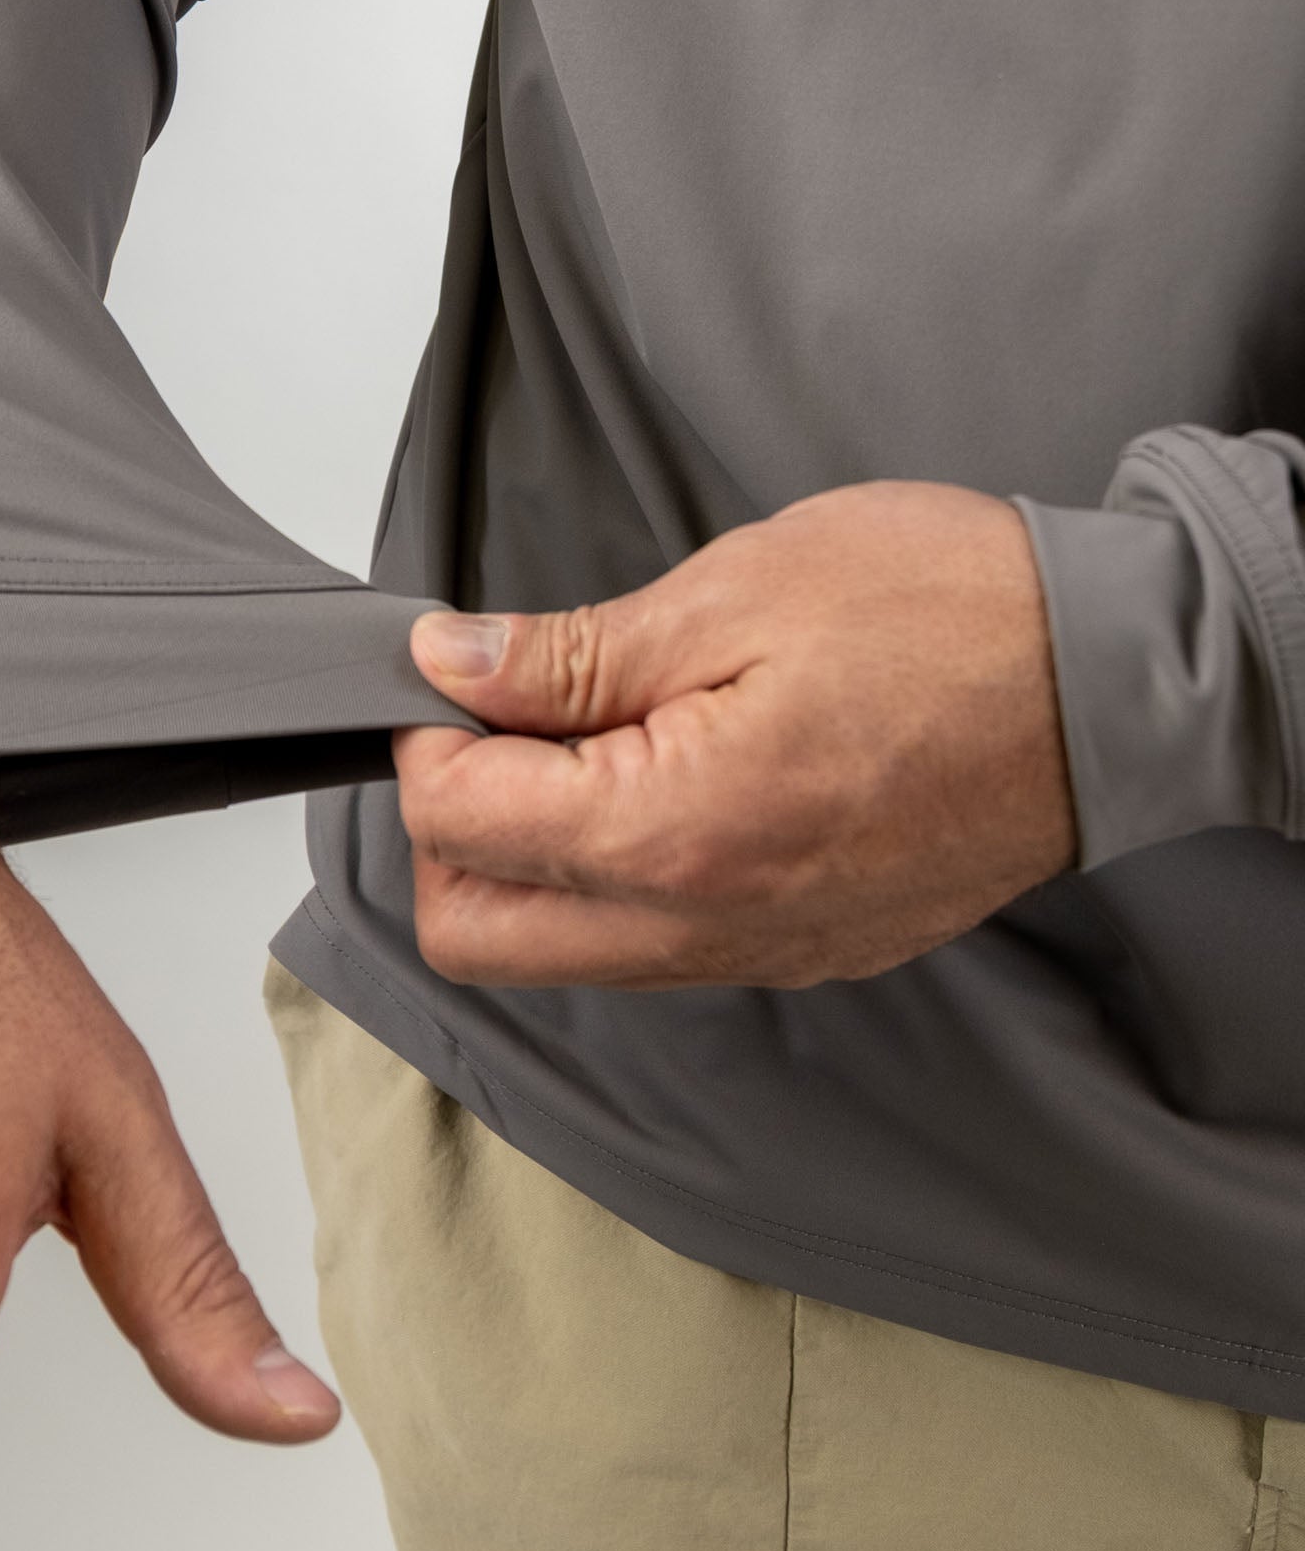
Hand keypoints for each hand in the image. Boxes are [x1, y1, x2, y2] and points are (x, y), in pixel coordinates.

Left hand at [395, 481, 1075, 989]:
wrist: (1119, 682)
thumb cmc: (952, 616)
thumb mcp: (734, 593)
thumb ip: (569, 657)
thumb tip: (450, 667)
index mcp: (672, 833)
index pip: (452, 825)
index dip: (430, 735)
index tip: (461, 675)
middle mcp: (704, 927)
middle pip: (474, 934)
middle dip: (451, 828)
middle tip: (500, 725)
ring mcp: (755, 956)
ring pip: (557, 957)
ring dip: (530, 863)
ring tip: (590, 744)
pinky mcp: (798, 953)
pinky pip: (650, 953)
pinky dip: (614, 885)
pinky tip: (658, 785)